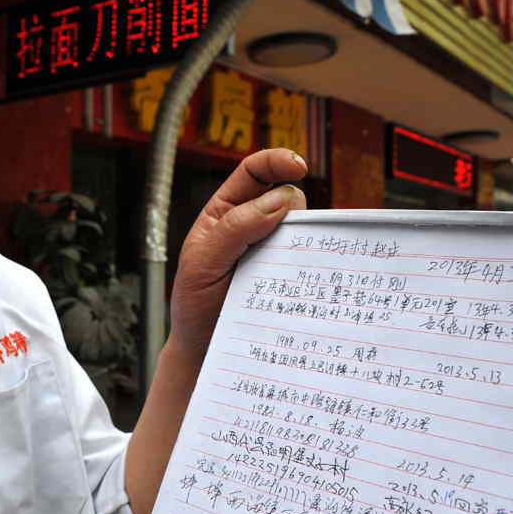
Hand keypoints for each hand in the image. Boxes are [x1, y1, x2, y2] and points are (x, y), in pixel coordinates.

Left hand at [168, 148, 307, 358]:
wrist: (204, 352)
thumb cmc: (195, 306)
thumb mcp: (203, 264)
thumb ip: (235, 230)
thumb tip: (279, 200)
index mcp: (225, 213)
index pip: (254, 172)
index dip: (277, 161)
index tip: (298, 167)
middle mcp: (253, 227)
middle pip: (288, 197)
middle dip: (294, 209)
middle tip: (281, 242)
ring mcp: (273, 252)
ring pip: (305, 230)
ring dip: (307, 240)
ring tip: (286, 269)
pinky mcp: (290, 277)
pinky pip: (312, 261)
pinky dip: (317, 264)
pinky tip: (310, 281)